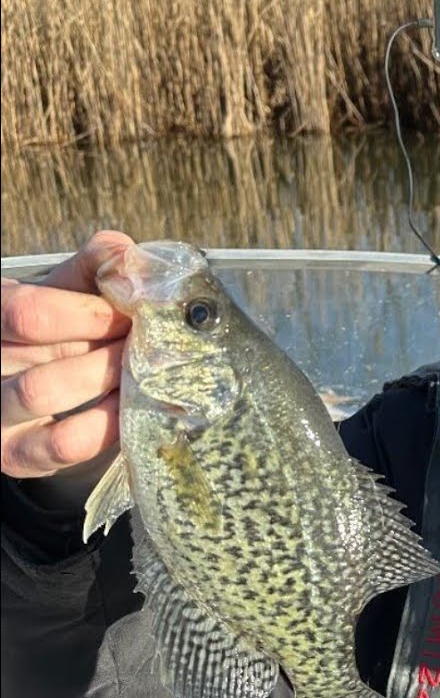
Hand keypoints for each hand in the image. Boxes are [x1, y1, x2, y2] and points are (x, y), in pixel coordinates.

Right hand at [1, 231, 134, 480]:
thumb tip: (126, 254)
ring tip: (144, 369)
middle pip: (40, 348)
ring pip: (44, 391)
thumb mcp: (75, 291)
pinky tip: (134, 405)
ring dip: (106, 376)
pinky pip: (62, 443)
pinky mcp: (18, 455)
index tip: (134, 314)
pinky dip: (107, 423)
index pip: (28, 311)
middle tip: (150, 343)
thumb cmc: (65, 329)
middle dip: (105, 343)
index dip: (89, 312)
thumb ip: (99, 266)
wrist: (52, 388)